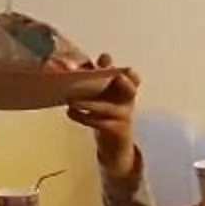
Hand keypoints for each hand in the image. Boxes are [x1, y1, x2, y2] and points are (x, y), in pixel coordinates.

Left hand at [65, 62, 140, 179]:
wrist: (115, 147)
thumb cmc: (107, 116)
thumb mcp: (105, 96)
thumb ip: (101, 77)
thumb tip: (98, 58)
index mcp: (125, 92)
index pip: (134, 79)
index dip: (128, 73)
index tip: (113, 63)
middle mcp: (128, 103)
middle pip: (131, 91)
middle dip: (124, 83)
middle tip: (116, 77)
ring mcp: (123, 118)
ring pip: (107, 108)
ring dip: (89, 103)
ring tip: (72, 101)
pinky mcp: (115, 132)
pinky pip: (98, 123)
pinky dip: (82, 117)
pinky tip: (70, 113)